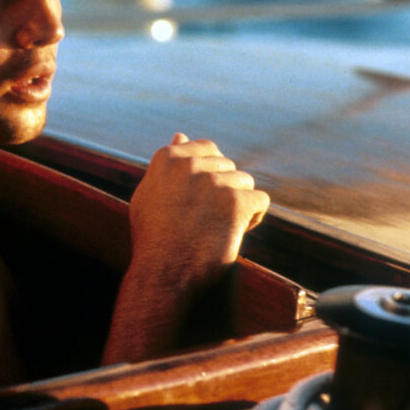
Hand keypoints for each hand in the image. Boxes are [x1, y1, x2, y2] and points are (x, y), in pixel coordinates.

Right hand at [129, 132, 269, 290]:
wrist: (163, 273)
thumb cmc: (154, 238)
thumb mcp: (149, 194)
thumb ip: (166, 165)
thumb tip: (181, 135)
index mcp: (169, 158)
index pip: (208, 150)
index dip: (211, 176)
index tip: (202, 201)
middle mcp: (190, 164)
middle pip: (228, 167)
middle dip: (224, 191)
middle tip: (208, 220)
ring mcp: (213, 182)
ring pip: (245, 183)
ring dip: (239, 205)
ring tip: (221, 228)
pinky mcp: (235, 202)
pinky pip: (260, 200)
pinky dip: (253, 218)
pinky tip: (236, 232)